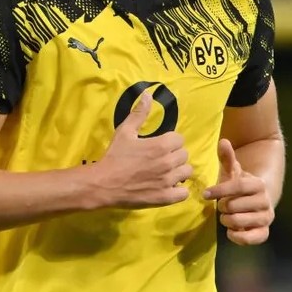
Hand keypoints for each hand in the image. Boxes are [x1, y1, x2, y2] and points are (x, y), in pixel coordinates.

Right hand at [91, 92, 192, 208]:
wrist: (104, 183)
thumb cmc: (115, 156)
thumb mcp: (125, 131)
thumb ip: (139, 113)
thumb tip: (148, 94)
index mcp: (161, 145)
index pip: (179, 139)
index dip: (171, 141)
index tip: (161, 145)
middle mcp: (168, 162)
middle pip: (184, 155)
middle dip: (175, 155)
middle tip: (162, 159)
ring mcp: (168, 181)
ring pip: (187, 172)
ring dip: (178, 171)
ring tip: (166, 173)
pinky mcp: (165, 197)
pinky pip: (183, 193)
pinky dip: (179, 190)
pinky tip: (169, 187)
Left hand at [204, 138, 272, 244]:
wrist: (256, 202)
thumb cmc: (239, 186)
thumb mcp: (233, 171)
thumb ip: (228, 157)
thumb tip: (223, 141)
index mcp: (258, 184)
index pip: (237, 186)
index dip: (219, 190)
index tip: (205, 194)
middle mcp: (265, 201)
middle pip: (234, 205)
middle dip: (222, 206)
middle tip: (221, 205)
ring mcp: (266, 218)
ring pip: (238, 221)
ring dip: (226, 220)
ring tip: (225, 216)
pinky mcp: (264, 232)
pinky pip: (251, 239)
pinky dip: (237, 237)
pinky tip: (231, 231)